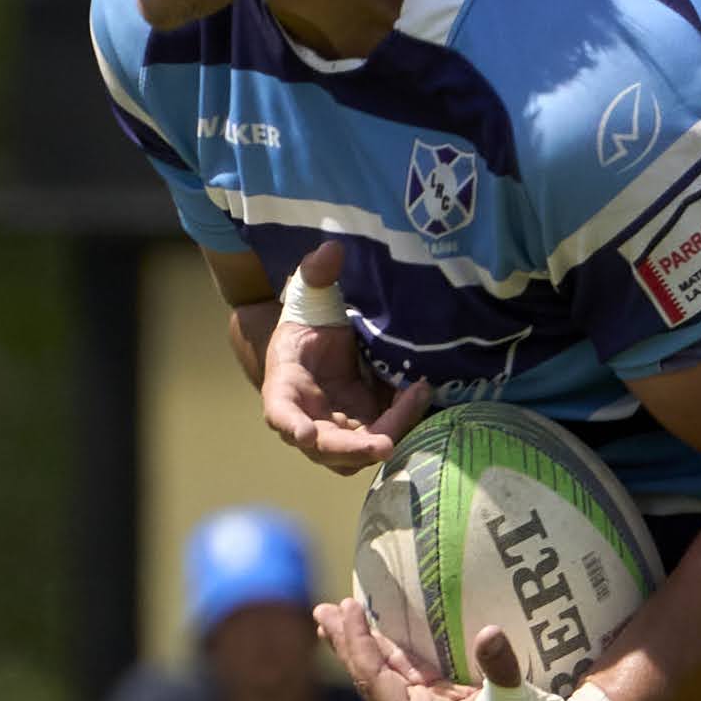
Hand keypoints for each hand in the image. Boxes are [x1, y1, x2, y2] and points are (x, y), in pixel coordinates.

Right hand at [260, 242, 433, 471]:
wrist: (321, 343)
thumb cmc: (307, 322)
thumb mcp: (309, 295)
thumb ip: (316, 274)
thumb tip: (332, 248)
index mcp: (285, 388)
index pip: (280, 412)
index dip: (290, 424)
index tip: (304, 433)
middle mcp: (308, 418)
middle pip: (325, 447)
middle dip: (354, 450)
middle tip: (384, 444)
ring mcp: (337, 429)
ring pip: (357, 452)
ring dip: (387, 434)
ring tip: (417, 396)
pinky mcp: (364, 427)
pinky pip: (383, 434)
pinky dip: (402, 419)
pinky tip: (419, 391)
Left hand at [318, 593, 512, 700]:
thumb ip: (500, 669)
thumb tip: (490, 631)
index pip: (376, 682)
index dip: (359, 645)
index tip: (349, 608)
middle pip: (371, 679)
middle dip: (347, 644)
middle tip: (322, 610)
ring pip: (387, 675)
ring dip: (364, 646)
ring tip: (338, 616)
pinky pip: (409, 674)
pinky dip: (392, 652)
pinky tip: (379, 635)